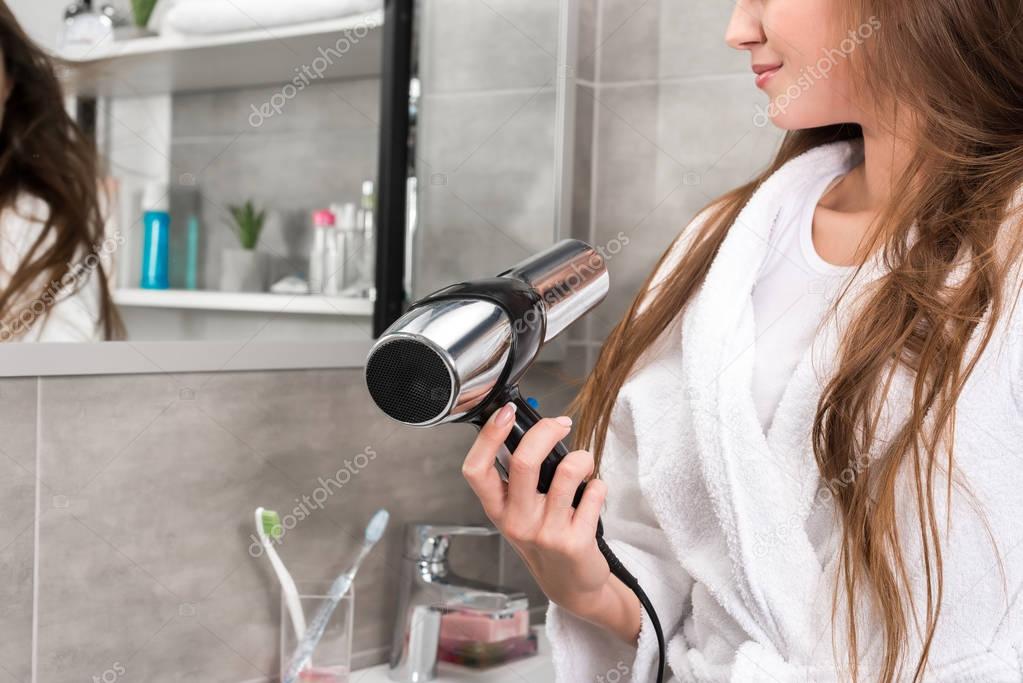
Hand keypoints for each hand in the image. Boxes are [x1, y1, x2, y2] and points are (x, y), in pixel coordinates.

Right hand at [462, 402, 640, 642]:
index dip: (488, 436)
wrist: (570, 585)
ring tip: (583, 463)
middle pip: (524, 462)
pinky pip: (594, 492)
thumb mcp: (520, 511)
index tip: (506, 413)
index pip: (477, 470)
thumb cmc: (544, 538)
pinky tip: (594, 493)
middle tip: (560, 424)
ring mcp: (546, 533)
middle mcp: (517, 522)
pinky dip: (599, 484)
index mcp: (497, 509)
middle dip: (545, 431)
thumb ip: (520, 477)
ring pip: (567, 472)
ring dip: (582, 458)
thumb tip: (533, 430)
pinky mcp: (575, 541)